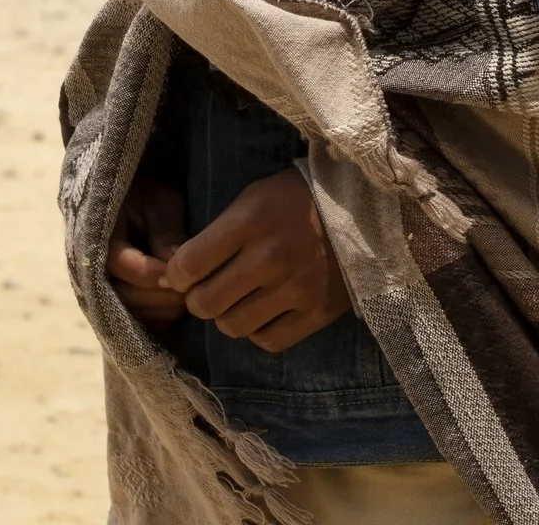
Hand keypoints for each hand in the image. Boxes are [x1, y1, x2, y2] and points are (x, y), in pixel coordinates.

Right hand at [107, 178, 187, 325]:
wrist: (133, 203)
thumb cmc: (149, 197)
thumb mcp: (160, 203)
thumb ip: (166, 232)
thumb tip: (175, 269)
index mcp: (98, 235)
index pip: (119, 263)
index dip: (149, 273)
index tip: (177, 274)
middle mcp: (94, 269)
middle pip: (125, 296)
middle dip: (161, 295)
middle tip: (192, 288)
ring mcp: (103, 292)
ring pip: (132, 315)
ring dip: (163, 309)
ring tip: (190, 295)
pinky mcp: (118, 307)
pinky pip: (138, 324)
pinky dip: (161, 319)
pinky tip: (180, 304)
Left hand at [164, 167, 351, 353]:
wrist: (362, 208)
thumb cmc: (296, 199)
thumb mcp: (253, 198)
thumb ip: (216, 234)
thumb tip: (177, 274)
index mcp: (251, 220)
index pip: (188, 265)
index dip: (176, 275)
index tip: (182, 274)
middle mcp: (271, 257)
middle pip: (206, 303)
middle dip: (198, 299)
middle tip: (208, 290)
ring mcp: (297, 288)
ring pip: (234, 326)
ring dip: (228, 316)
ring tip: (238, 300)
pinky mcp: (318, 311)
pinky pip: (269, 340)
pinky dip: (259, 331)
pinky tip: (265, 312)